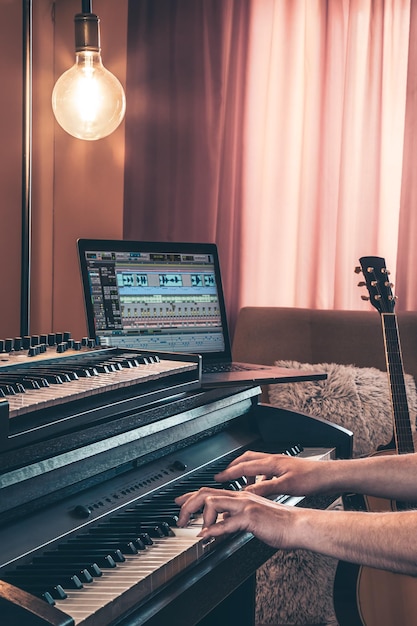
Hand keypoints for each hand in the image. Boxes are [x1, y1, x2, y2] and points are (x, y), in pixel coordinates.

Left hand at [175, 487, 295, 547]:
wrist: (297, 525)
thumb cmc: (278, 523)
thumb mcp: (251, 518)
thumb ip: (235, 517)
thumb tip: (221, 522)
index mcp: (240, 496)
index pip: (210, 491)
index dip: (191, 496)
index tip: (180, 502)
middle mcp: (240, 496)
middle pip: (206, 492)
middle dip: (188, 504)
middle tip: (180, 518)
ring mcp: (245, 505)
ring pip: (213, 501)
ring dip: (200, 516)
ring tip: (197, 529)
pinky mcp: (251, 517)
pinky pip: (227, 522)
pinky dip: (213, 530)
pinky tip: (207, 536)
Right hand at [214, 451, 329, 496]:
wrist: (328, 476)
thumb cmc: (312, 479)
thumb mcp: (286, 486)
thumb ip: (265, 488)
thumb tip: (247, 492)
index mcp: (271, 463)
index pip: (244, 466)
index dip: (229, 473)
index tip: (217, 477)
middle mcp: (273, 460)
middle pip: (247, 459)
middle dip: (234, 467)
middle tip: (224, 476)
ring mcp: (280, 463)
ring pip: (256, 463)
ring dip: (246, 471)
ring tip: (241, 483)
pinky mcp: (285, 469)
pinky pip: (265, 469)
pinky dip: (258, 476)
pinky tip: (262, 486)